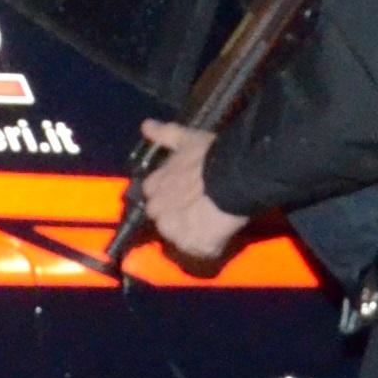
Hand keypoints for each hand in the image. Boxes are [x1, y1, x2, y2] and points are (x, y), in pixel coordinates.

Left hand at [136, 120, 243, 267]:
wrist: (231, 178)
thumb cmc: (210, 156)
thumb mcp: (187, 138)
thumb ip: (165, 134)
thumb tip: (146, 125)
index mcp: (154, 186)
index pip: (152, 196)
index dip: (168, 196)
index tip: (183, 193)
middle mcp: (158, 210)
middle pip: (162, 220)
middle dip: (175, 217)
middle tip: (197, 209)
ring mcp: (174, 231)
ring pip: (179, 238)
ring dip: (191, 234)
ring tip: (210, 223)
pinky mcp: (194, 246)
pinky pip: (199, 252)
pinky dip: (209, 246)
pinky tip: (218, 236)